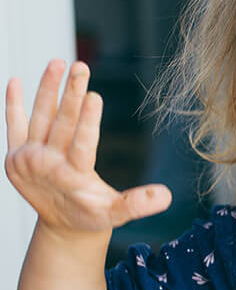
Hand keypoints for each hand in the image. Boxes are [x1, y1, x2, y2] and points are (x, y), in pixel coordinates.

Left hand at [4, 59, 171, 236]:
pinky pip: (14, 125)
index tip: (94, 96)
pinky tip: (16, 80)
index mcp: (73, 178)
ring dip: (47, 89)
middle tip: (81, 68)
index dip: (87, 121)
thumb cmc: (93, 215)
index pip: (82, 145)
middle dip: (71, 94)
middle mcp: (47, 165)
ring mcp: (29, 158)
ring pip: (39, 117)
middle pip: (61, 124)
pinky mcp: (15, 155)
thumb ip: (138, 204)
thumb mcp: (117, 213)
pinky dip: (13, 104)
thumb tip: (166, 196)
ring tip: (58, 63)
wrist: (61, 226)